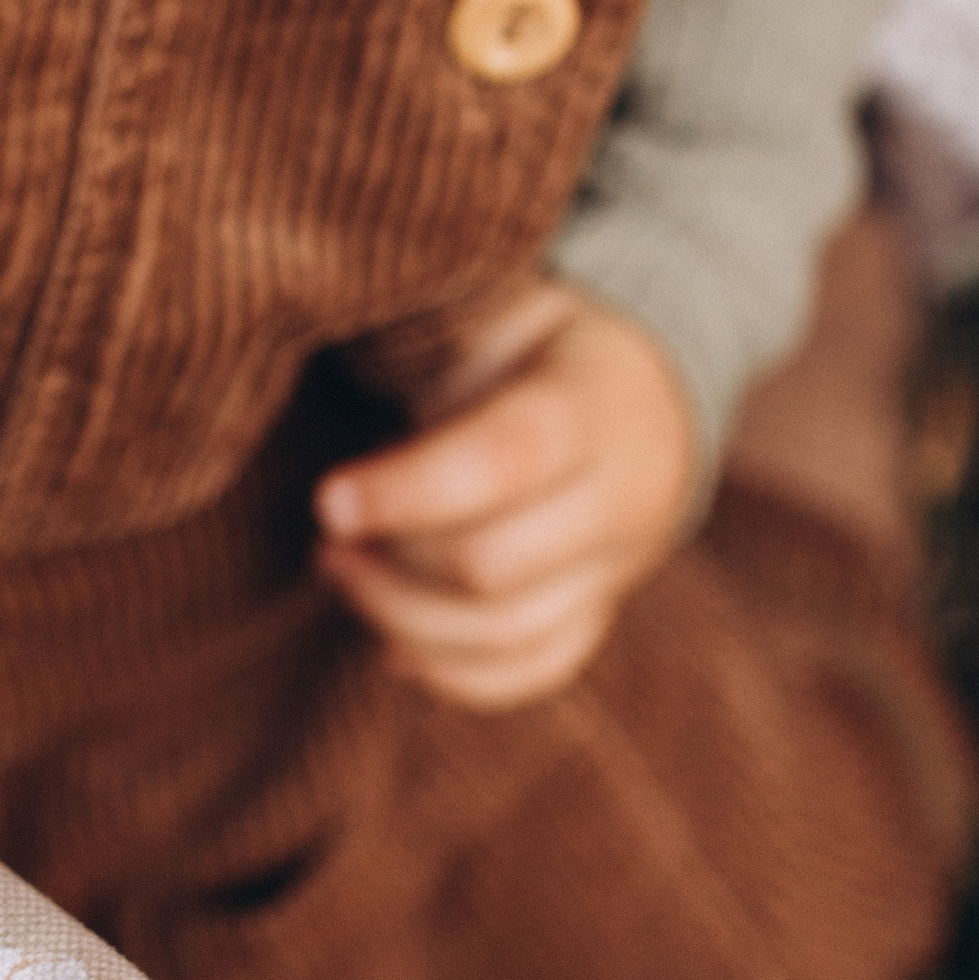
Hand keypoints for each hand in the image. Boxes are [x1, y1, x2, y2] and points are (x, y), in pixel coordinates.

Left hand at [313, 282, 696, 711]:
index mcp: (590, 405)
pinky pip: (530, 672)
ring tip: (340, 570)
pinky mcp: (598, 613)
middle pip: (493, 569)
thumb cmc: (540, 338)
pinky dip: (452, 673)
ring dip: (400, 620)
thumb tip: (328, 325)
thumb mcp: (504, 305)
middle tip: (329, 532)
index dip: (408, 490)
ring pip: (504, 635)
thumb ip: (439, 333)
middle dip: (390, 562)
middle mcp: (617, 499)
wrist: (650, 391)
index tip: (328, 499)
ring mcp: (614, 569)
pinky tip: (390, 643)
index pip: (503, 462)